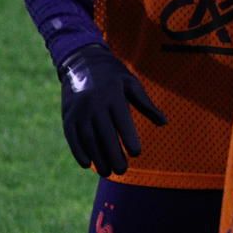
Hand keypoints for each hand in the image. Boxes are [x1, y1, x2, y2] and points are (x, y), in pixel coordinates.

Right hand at [60, 44, 166, 175]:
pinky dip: (78, 152)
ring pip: (87, 138)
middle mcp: (94, 103)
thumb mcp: (131, 84)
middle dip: (113, 154)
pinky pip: (72, 137)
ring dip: (97, 157)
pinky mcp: (67, 116)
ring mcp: (79, 110)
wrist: (82, 62)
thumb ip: (146, 105)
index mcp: (113, 94)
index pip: (121, 120)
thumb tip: (164, 123)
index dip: (129, 137)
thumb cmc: (113, 76)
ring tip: (107, 172)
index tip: (137, 153)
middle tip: (122, 171)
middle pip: (104, 134)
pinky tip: (87, 164)